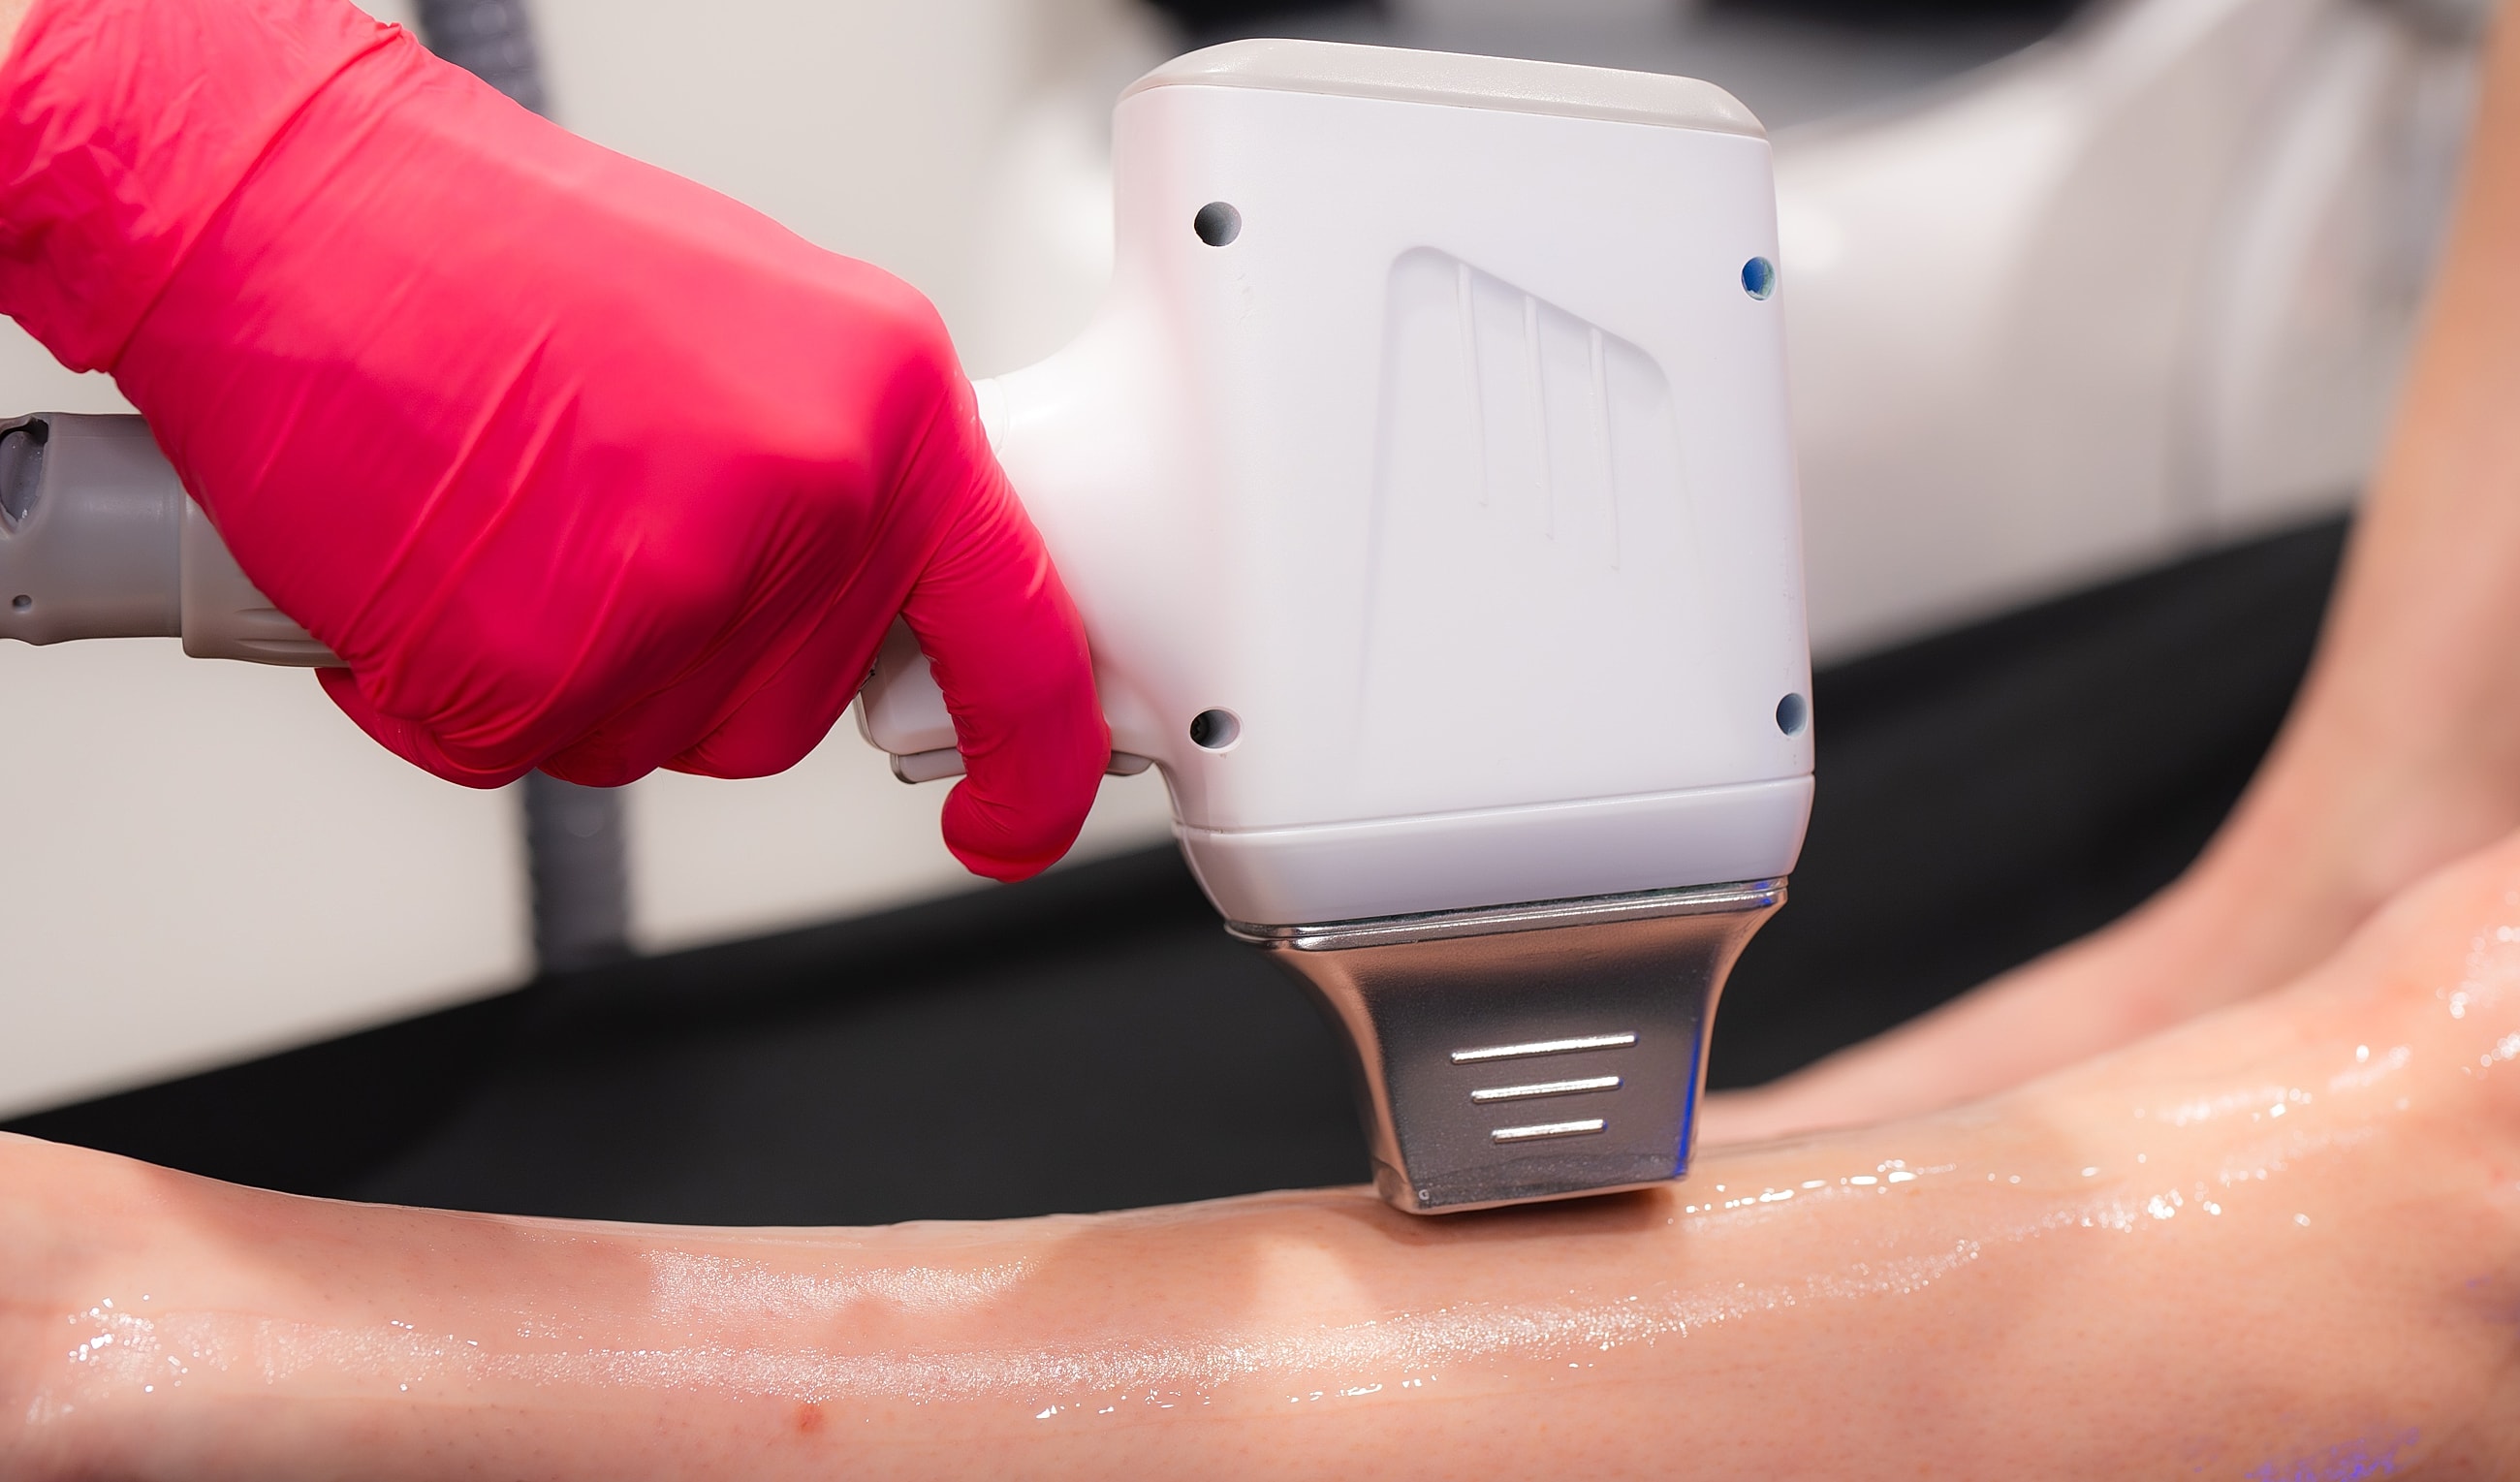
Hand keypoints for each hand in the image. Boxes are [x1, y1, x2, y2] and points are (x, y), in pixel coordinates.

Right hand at [0, 0, 1108, 880]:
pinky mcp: (541, 667)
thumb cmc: (488, 250)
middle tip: (596, 530)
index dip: (1029, 756)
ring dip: (576, 677)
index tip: (1012, 817)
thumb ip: (838, 468)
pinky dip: (458, 693)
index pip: (1017, 631)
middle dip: (701, 662)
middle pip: (797, 706)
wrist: (286, 208)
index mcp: (889, 406)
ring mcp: (681, 591)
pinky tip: (430, 568)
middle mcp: (813, 499)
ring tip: (504, 523)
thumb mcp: (752, 331)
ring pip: (660, 739)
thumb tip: (871, 585)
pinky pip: (521, 753)